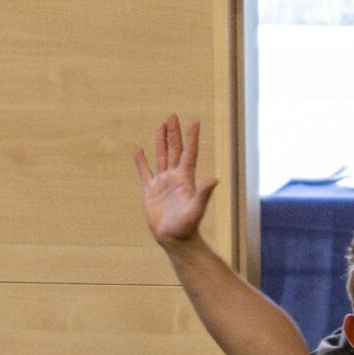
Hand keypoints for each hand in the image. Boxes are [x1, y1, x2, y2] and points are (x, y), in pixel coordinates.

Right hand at [134, 115, 217, 246]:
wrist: (174, 239)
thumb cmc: (187, 226)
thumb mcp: (196, 209)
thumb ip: (203, 194)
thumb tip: (214, 180)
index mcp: (186, 178)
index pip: (189, 153)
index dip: (191, 137)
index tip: (194, 121)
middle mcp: (175, 177)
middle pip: (174, 149)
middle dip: (174, 133)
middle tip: (173, 115)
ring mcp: (163, 183)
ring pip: (161, 156)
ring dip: (160, 140)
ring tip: (161, 125)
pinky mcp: (151, 191)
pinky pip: (145, 172)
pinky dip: (141, 162)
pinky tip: (139, 150)